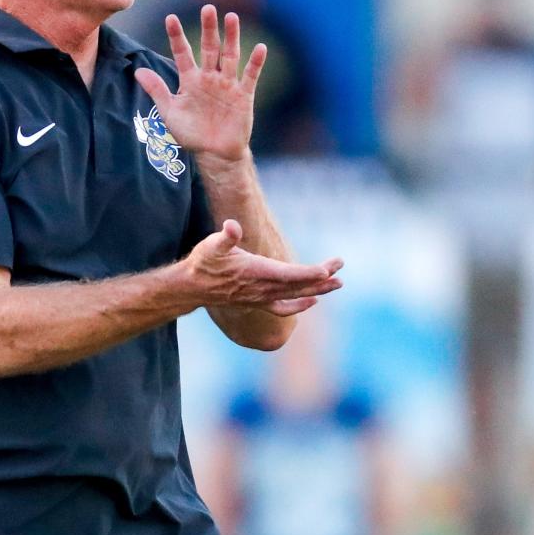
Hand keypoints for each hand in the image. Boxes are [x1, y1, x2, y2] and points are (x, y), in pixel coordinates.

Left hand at [134, 5, 265, 162]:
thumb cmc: (191, 134)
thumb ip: (157, 90)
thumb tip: (137, 70)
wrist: (214, 154)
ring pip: (230, 56)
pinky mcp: (243, 95)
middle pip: (209, 48)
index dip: (176, 36)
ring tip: (231, 17)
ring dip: (231, 37)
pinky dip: (255, 63)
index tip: (170, 18)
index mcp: (190, 80)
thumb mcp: (169, 112)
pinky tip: (260, 48)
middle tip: (207, 8)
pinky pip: (250, 76)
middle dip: (208, 29)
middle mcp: (209, 77)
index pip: (182, 53)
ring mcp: (227, 84)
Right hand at [182, 219, 342, 315]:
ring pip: (295, 295)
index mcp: (255, 272)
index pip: (288, 274)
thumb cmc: (204, 262)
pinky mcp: (258, 301)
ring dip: (318, 289)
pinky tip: (312, 301)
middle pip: (298, 284)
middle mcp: (262, 288)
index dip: (308, 273)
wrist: (192, 287)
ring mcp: (261, 297)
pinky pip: (283, 307)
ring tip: (338, 283)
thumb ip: (225, 237)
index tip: (328, 269)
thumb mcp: (211, 245)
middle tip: (341, 266)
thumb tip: (232, 226)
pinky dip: (299, 305)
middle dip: (321, 276)